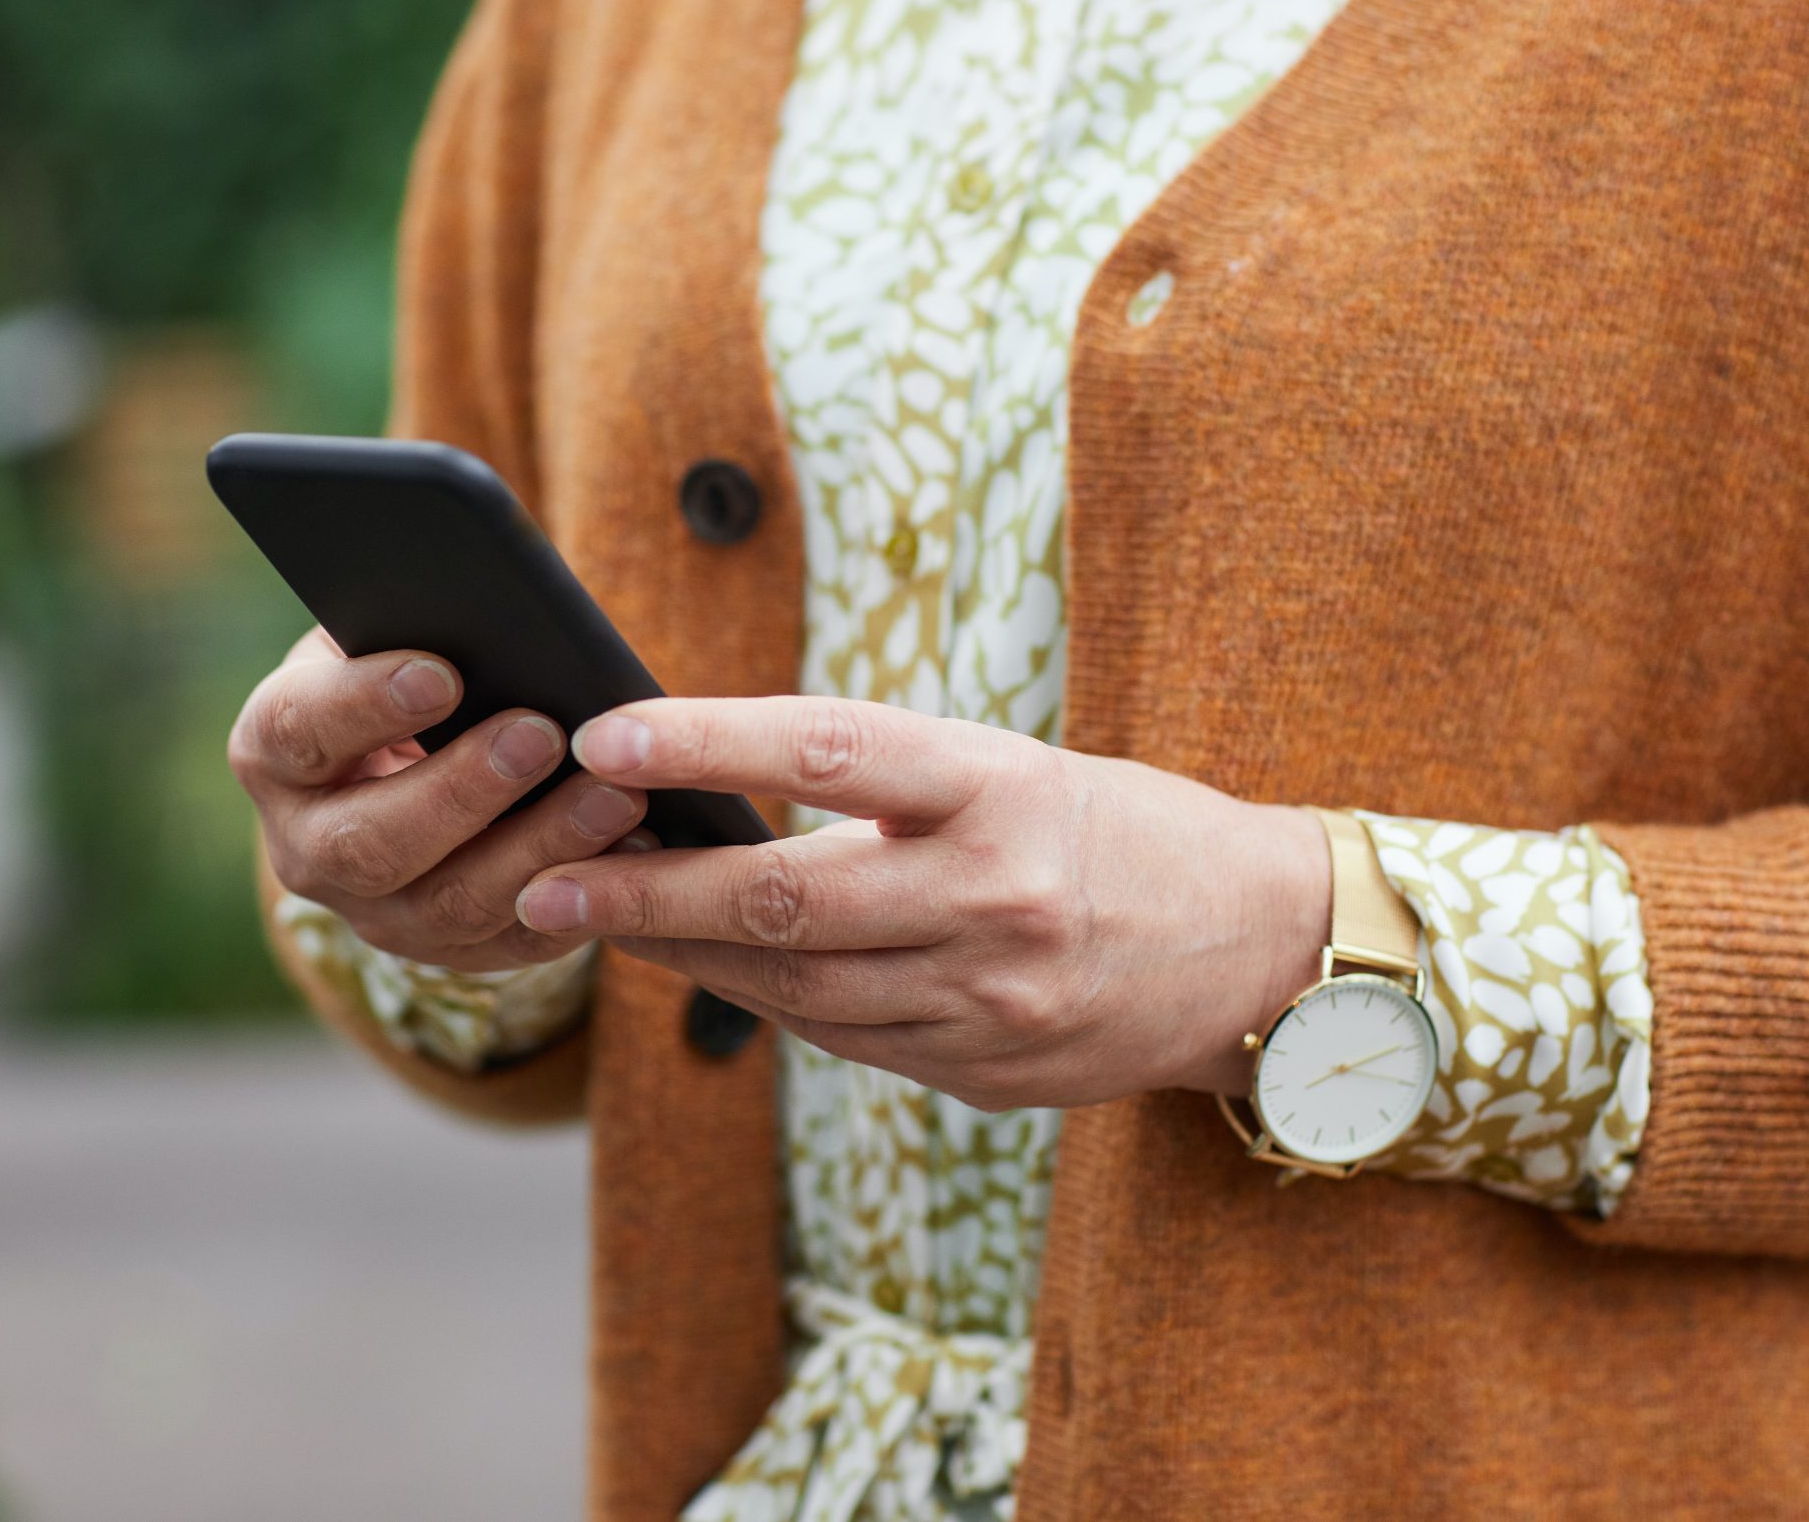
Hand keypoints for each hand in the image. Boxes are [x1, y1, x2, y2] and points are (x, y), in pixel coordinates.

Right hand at [229, 625, 654, 970]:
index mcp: (276, 752)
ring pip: (451, 904)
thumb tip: (485, 598)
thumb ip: (416, 623)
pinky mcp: (450, 952)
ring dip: (540, 849)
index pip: (299, 729)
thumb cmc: (404, 673)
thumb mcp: (389, 637)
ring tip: (615, 795)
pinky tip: (637, 851)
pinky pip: (517, 941)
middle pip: (371, 842)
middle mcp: (308, 847)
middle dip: (462, 790)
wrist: (410, 764)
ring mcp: (376, 914)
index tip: (440, 674)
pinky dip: (582, 899)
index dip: (363, 704)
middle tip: (541, 734)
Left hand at [511, 697, 1332, 1108]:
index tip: (606, 735)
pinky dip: (765, 1003)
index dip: (708, 741)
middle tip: (546, 886)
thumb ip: (885, 788)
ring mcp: (993, 1002)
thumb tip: (718, 795)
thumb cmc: (1117, 829)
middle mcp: (996, 900)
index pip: (831, 750)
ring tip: (597, 925)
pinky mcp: (989, 1072)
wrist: (1261, 950)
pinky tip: (708, 974)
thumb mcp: (1016, 770)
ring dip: (684, 960)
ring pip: (797, 987)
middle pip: (785, 901)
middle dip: (649, 898)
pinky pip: (844, 1037)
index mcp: (1004, 790)